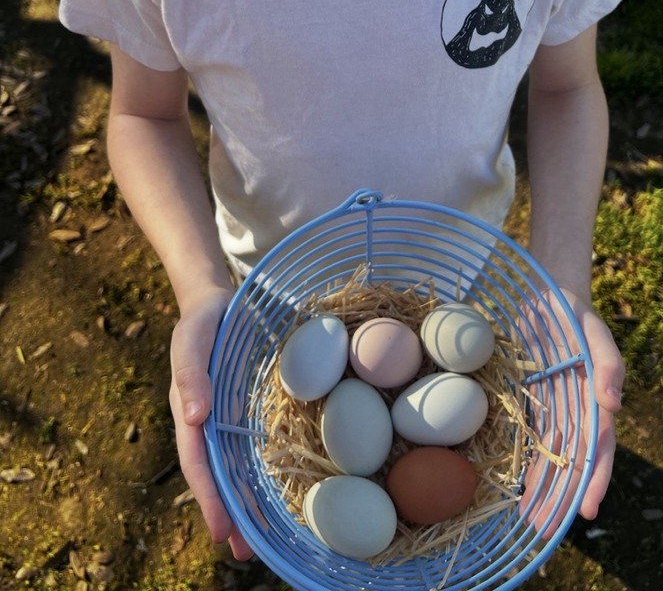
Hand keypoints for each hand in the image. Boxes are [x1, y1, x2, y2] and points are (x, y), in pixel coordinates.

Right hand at [169, 286, 254, 560]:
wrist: (219, 302)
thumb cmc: (202, 323)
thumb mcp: (191, 341)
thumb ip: (190, 375)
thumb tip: (193, 417)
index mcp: (190, 413)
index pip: (199, 463)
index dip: (209, 497)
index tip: (221, 530)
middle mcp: (209, 423)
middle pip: (218, 475)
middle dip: (229, 513)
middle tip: (245, 551)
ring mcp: (228, 419)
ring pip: (236, 466)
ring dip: (246, 501)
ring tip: (262, 538)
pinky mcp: (247, 410)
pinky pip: (254, 445)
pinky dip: (261, 470)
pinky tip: (279, 488)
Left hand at [519, 288, 622, 534]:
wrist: (544, 297)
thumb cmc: (573, 312)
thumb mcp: (593, 328)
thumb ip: (608, 363)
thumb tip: (614, 404)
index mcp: (596, 398)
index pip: (599, 447)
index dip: (595, 478)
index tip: (587, 509)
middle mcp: (578, 409)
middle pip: (574, 460)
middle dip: (564, 495)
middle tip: (547, 527)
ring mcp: (554, 407)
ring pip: (552, 456)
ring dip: (544, 487)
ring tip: (532, 519)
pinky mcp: (530, 401)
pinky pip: (530, 436)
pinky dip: (526, 462)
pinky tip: (518, 486)